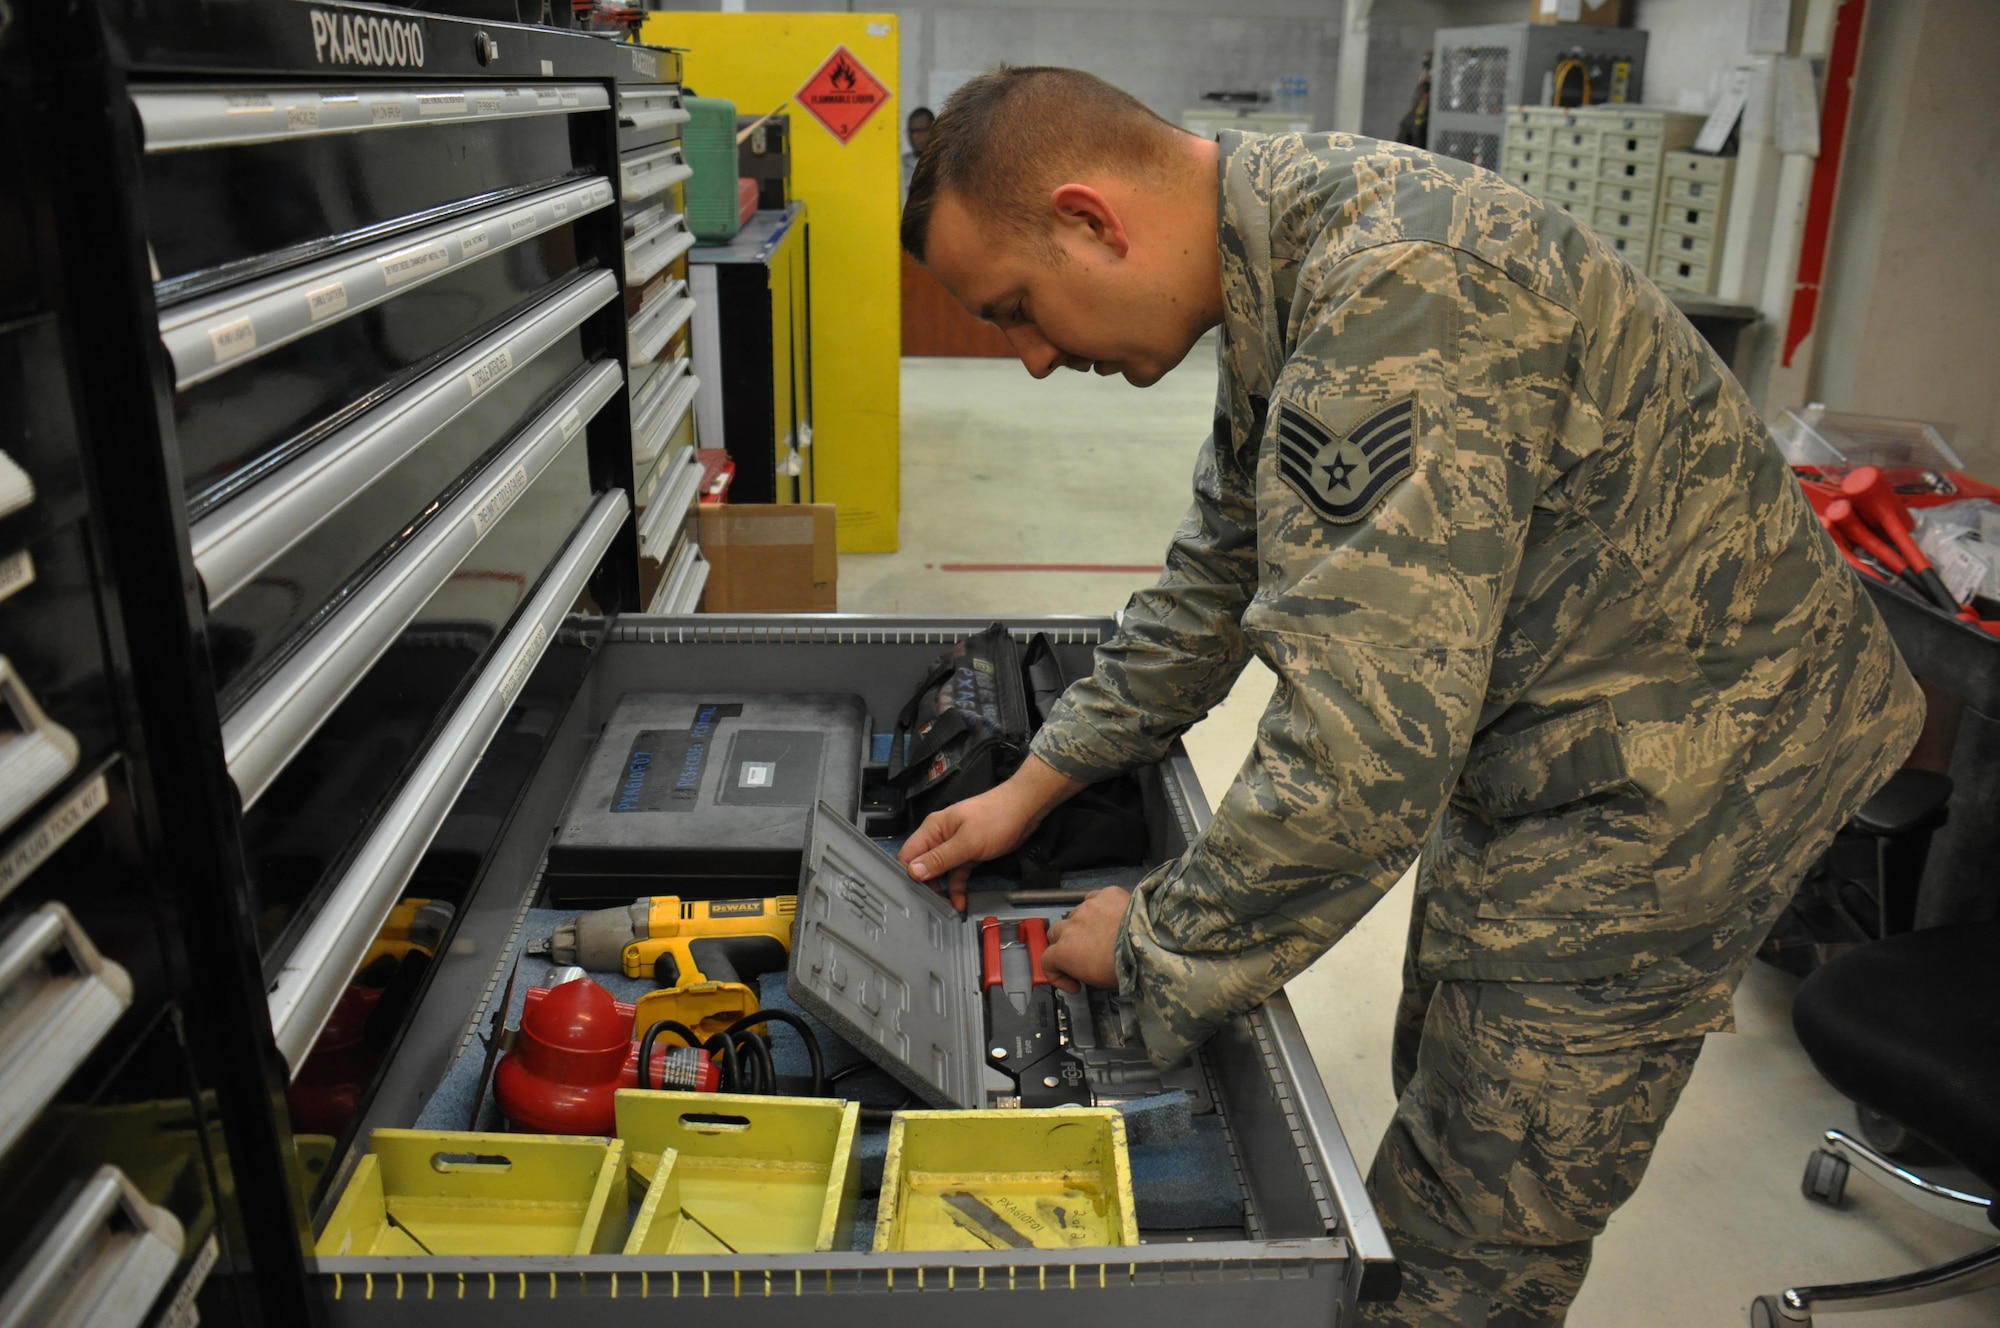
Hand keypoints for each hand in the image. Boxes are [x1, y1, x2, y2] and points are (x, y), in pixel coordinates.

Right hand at [898, 757, 1080, 910]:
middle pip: (922, 867)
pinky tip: (959, 903)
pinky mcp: (968, 854)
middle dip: (925, 887)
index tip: (914, 895)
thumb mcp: (967, 842)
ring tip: (945, 909)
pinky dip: (957, 888)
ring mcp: (954, 847)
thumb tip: (913, 872)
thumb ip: (940, 858)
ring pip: (939, 873)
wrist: (1025, 809)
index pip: (908, 855)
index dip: (908, 875)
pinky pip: (956, 874)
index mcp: (933, 829)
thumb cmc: (996, 818)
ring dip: (942, 891)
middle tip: (931, 907)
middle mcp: (939, 838)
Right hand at [1043, 887, 1128, 991]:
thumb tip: (1083, 966)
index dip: (1057, 974)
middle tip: (1081, 953)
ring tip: (1102, 933)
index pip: (1047, 960)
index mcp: (1065, 951)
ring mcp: (1088, 907)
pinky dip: (1099, 907)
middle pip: (1056, 932)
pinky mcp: (1106, 894)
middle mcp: (1071, 925)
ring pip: (1076, 914)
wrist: (1149, 943)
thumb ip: (1081, 970)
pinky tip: (1112, 916)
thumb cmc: (1126, 967)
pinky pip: (1096, 898)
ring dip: (1083, 924)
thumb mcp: (1098, 980)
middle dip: (1064, 943)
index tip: (1073, 983)